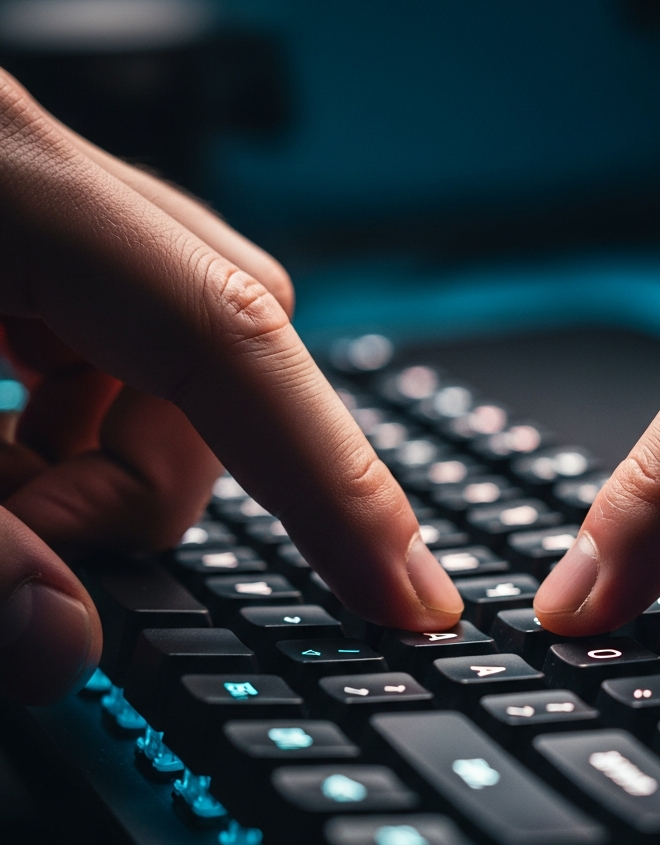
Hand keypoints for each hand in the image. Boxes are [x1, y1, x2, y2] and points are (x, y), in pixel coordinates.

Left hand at [0, 72, 461, 703]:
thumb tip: (59, 645)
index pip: (224, 336)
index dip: (329, 479)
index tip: (402, 592)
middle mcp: (35, 165)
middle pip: (212, 355)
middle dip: (143, 493)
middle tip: (30, 560)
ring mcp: (32, 193)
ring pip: (167, 363)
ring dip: (94, 473)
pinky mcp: (17, 230)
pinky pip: (111, 345)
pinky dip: (71, 433)